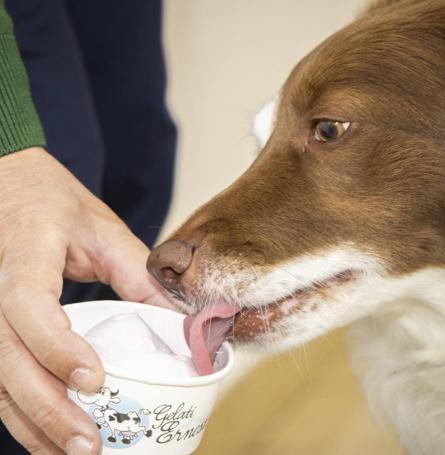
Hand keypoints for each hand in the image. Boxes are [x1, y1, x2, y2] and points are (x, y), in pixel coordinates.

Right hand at [0, 148, 169, 453]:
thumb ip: (139, 274)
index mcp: (23, 256)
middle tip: (90, 443)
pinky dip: (22, 413)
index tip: (94, 379)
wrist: (9, 188)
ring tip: (74, 453)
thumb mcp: (104, 230)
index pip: (27, 307)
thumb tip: (182, 320)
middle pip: (7, 358)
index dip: (56, 347)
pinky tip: (49, 437)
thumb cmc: (55, 206)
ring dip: (32, 423)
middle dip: (47, 408)